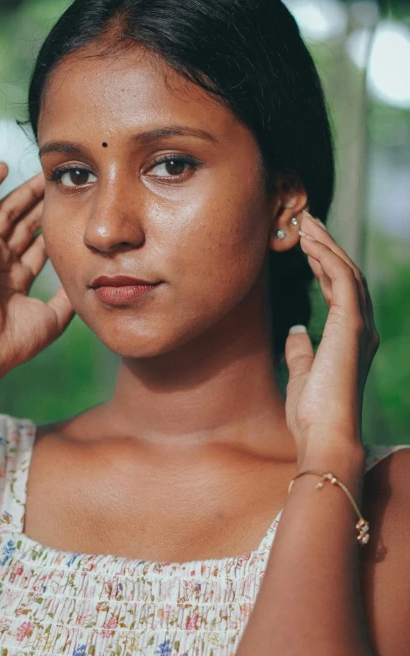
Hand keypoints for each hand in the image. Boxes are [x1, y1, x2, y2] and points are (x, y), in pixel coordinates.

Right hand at [0, 162, 74, 380]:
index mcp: (16, 282)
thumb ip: (68, 296)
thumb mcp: (54, 317)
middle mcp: (0, 264)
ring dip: (23, 193)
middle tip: (60, 185)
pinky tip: (3, 167)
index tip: (74, 213)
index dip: (53, 229)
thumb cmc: (15, 340)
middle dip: (41, 206)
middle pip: (24, 226)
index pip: (37, 247)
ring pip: (6, 212)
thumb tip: (88, 277)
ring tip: (41, 173)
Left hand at [284, 210, 379, 461]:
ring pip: (346, 272)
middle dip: (327, 245)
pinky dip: (327, 258)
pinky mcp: (352, 326)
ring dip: (326, 244)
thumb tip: (296, 330)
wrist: (324, 435)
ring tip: (306, 222)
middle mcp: (360, 328)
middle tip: (307, 220)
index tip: (306, 244)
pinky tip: (310, 243)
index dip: (323, 264)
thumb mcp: (302, 374)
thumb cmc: (312, 413)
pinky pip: (342, 281)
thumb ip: (301, 351)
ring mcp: (359, 326)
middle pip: (346, 275)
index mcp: (351, 339)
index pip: (338, 291)